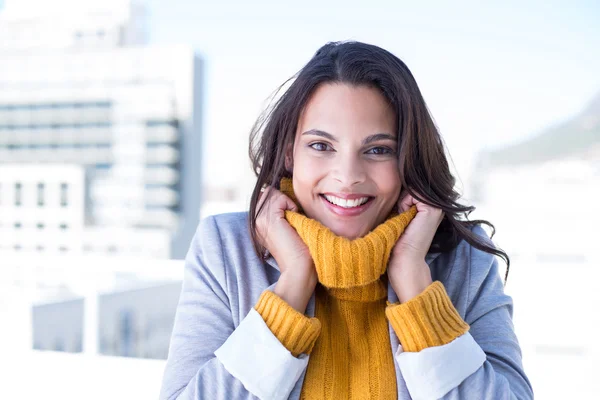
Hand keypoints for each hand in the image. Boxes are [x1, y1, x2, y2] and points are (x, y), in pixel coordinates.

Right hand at [256, 186, 317, 311]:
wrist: (299, 268)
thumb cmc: (299, 249)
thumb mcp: (285, 227)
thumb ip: (279, 213)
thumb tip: (284, 197)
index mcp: (256, 223)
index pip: (266, 196)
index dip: (280, 201)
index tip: (288, 218)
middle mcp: (254, 220)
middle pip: (268, 192)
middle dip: (282, 200)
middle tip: (291, 219)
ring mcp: (258, 220)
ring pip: (272, 193)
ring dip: (286, 202)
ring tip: (292, 221)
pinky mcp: (268, 220)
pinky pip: (280, 198)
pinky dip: (291, 205)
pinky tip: (294, 220)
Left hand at [388, 190, 443, 302]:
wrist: (405, 259)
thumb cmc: (400, 241)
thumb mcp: (404, 215)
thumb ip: (406, 201)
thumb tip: (400, 183)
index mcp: (432, 208)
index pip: (414, 189)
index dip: (403, 198)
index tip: (402, 215)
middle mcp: (438, 206)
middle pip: (414, 188)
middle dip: (403, 199)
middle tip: (403, 217)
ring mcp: (437, 207)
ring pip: (413, 190)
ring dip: (403, 202)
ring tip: (405, 219)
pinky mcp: (431, 209)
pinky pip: (412, 194)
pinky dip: (404, 204)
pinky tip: (405, 217)